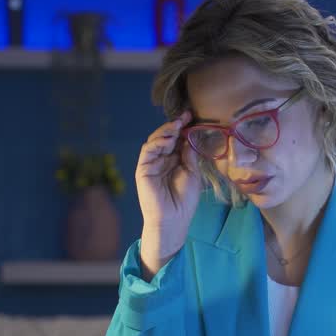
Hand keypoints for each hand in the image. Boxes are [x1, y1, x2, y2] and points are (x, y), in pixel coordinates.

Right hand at [135, 113, 201, 276]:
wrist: (174, 218)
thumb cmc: (185, 199)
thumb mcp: (193, 173)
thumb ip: (190, 154)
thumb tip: (191, 136)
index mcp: (174, 160)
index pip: (177, 139)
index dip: (183, 128)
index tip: (192, 116)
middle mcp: (162, 159)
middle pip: (166, 137)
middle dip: (174, 125)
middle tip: (185, 116)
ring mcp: (151, 163)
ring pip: (155, 140)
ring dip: (165, 131)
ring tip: (177, 125)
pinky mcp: (143, 169)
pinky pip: (147, 151)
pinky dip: (157, 143)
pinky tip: (168, 140)